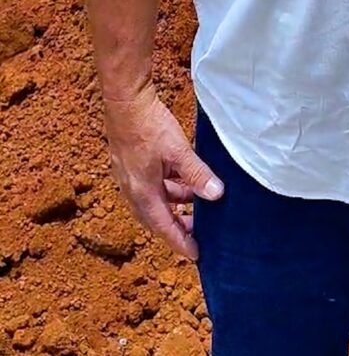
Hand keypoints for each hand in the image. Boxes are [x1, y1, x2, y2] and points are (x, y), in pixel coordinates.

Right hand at [103, 84, 223, 260]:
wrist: (124, 101)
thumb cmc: (148, 125)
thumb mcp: (179, 151)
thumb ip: (197, 174)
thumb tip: (217, 195)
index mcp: (143, 193)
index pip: (164, 228)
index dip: (180, 242)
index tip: (196, 254)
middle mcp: (133, 191)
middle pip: (156, 218)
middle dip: (177, 226)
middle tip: (199, 230)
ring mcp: (129, 177)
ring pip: (154, 201)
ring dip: (174, 204)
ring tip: (196, 200)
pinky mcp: (130, 164)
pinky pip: (150, 186)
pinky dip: (167, 188)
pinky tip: (181, 178)